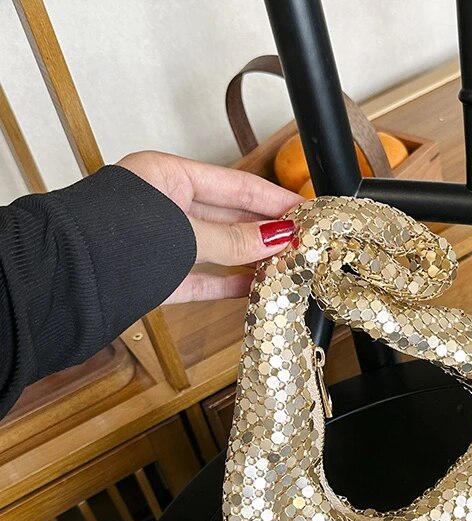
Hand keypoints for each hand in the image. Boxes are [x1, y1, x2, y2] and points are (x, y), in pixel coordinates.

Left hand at [117, 150, 301, 303]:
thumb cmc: (113, 241)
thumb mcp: (184, 235)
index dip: (272, 199)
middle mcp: (163, 206)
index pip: (233, 184)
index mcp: (165, 176)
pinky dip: (227, 285)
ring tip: (287, 267)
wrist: (63, 284)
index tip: (304, 211)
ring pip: (216, 250)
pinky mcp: (157, 277)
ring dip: (250, 260)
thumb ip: (234, 240)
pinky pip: (201, 279)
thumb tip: (280, 238)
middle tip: (303, 243)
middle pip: (227, 217)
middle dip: (265, 232)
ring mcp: (160, 244)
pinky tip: (255, 289)